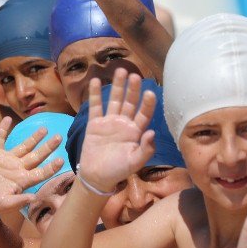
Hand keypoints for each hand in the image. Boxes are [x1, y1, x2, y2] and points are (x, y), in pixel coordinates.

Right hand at [0, 117, 63, 213]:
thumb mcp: (3, 204)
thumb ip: (17, 202)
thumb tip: (33, 199)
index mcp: (22, 180)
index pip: (41, 173)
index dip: (51, 167)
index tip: (61, 160)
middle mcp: (18, 168)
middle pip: (37, 156)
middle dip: (48, 147)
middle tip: (59, 137)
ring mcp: (7, 160)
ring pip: (24, 146)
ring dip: (34, 137)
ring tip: (44, 129)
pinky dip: (3, 129)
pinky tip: (8, 119)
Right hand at [77, 69, 155, 193]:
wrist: (96, 177)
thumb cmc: (118, 171)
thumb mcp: (134, 163)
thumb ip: (145, 149)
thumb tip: (152, 133)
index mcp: (135, 132)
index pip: (144, 114)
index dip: (147, 104)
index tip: (150, 92)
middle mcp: (124, 123)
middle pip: (130, 102)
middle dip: (133, 89)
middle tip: (135, 75)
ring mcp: (109, 122)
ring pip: (115, 100)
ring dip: (118, 86)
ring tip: (120, 71)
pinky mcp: (95, 124)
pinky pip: (96, 106)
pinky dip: (96, 94)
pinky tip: (96, 81)